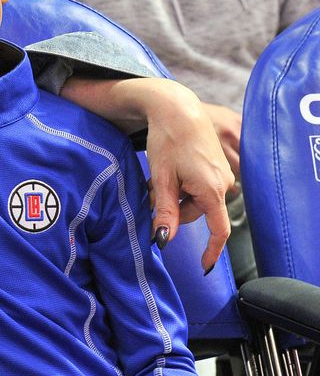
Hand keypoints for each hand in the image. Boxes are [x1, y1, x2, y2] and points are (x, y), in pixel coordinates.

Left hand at [144, 82, 233, 270]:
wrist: (177, 108)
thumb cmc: (168, 140)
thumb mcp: (162, 179)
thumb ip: (165, 211)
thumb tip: (164, 240)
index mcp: (212, 191)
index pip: (218, 230)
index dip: (211, 251)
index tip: (204, 266)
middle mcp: (224, 184)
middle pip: (197, 213)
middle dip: (173, 208)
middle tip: (151, 192)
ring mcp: (222, 174)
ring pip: (195, 199)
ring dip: (175, 195)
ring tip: (157, 178)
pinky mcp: (217, 165)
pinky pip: (199, 186)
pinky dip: (182, 185)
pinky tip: (168, 171)